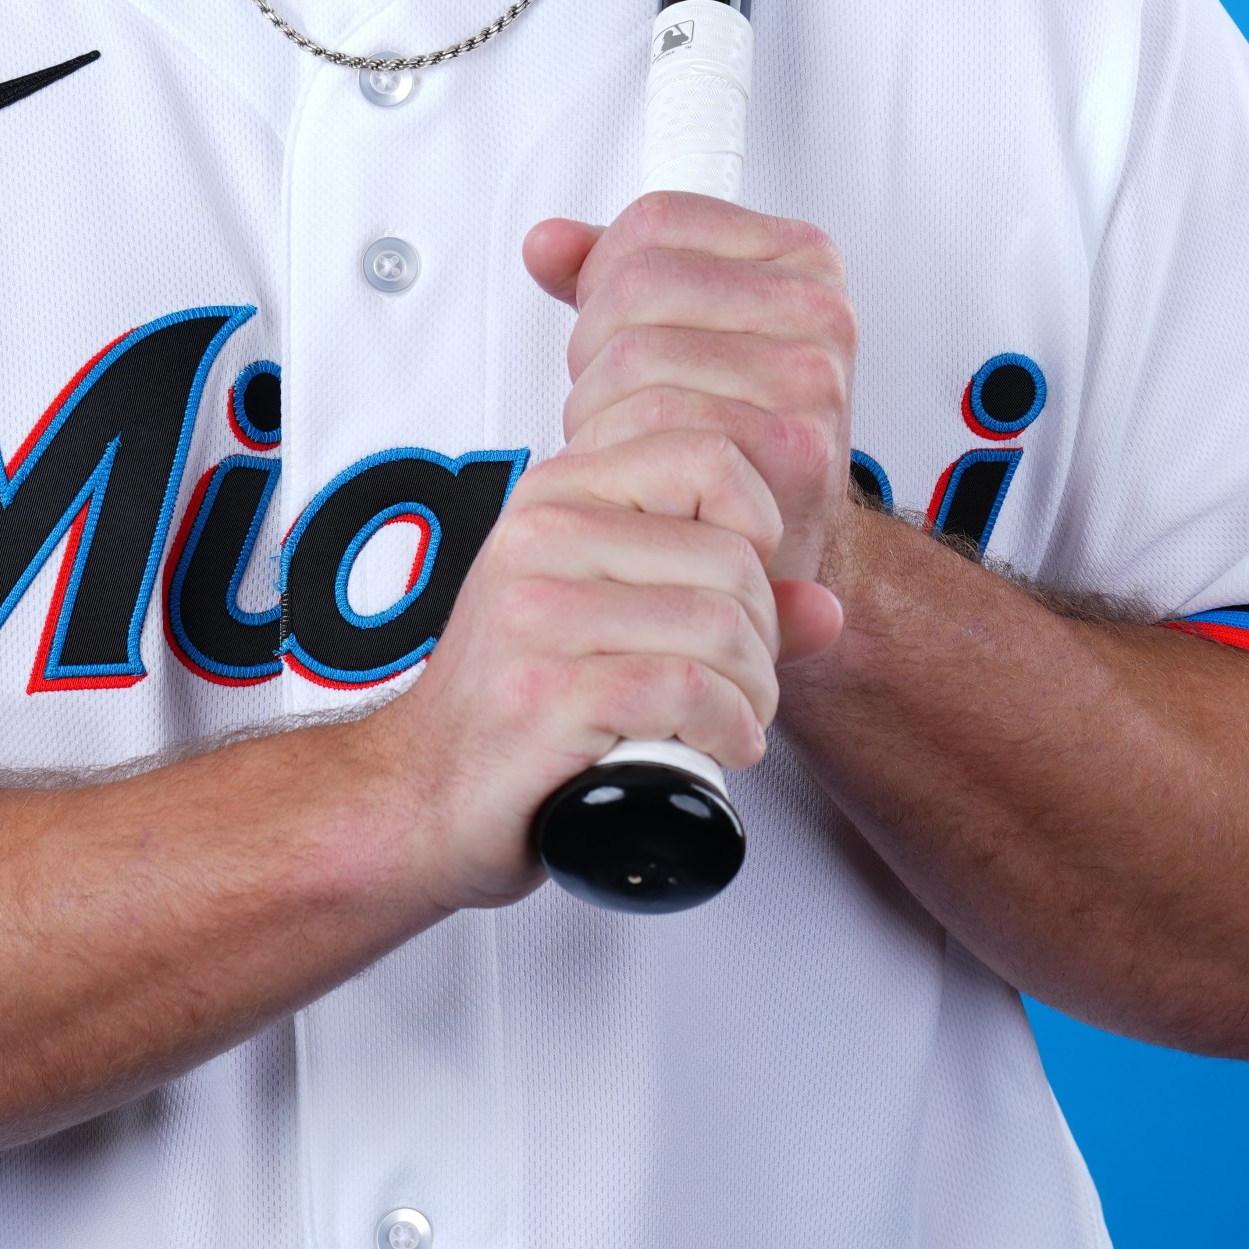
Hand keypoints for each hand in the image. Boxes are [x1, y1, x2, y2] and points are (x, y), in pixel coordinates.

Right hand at [367, 195, 852, 911]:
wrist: (420, 796)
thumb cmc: (520, 707)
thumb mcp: (616, 623)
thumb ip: (721, 603)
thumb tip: (829, 607)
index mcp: (557, 496)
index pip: (703, 452)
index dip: (756, 524)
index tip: (743, 591)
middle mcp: (541, 536)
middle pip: (731, 558)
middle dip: (764, 638)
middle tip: (743, 686)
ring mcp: (537, 614)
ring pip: (718, 626)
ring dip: (753, 694)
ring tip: (734, 720)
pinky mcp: (545, 693)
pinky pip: (686, 690)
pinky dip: (726, 729)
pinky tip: (718, 748)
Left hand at [526, 191, 856, 610]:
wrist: (779, 549)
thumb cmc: (729, 435)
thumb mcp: (681, 331)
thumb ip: (610, 275)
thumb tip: (545, 243)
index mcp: (800, 259)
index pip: (656, 221)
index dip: (604, 273)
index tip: (615, 325)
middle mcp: (819, 310)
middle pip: (637, 284)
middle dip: (593, 347)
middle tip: (611, 399)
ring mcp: (811, 378)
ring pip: (635, 354)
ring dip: (597, 407)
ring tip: (624, 440)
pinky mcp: (793, 447)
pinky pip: (655, 424)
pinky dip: (617, 452)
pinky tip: (636, 473)